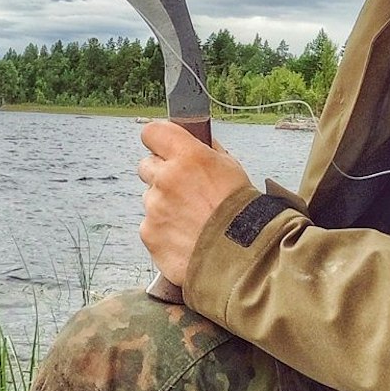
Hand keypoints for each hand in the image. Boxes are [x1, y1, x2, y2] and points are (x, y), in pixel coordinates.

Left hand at [136, 120, 250, 285]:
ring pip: (150, 199)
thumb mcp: (230, 169)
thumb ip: (205, 151)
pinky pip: (150, 226)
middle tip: (186, 191)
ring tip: (192, 220)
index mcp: (187, 157)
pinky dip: (164, 231)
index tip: (165, 148)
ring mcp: (154, 208)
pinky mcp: (149, 234)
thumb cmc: (241, 212)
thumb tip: (194, 140)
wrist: (242, 258)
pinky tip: (186, 237)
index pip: (152, 132)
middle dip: (162, 175)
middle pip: (147, 166)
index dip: (159, 140)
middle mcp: (166, 179)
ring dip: (164, 206)